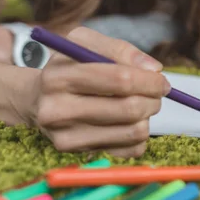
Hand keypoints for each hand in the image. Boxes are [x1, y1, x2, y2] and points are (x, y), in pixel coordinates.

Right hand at [22, 27, 170, 157]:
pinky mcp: (79, 155)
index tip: (161, 79)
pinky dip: (139, 135)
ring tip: (141, 104)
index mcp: (58, 77)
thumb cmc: (70, 67)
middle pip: (129, 109)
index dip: (149, 80)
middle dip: (153, 98)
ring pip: (134, 131)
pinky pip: (131, 150)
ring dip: (148, 116)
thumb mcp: (85, 44)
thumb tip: (154, 69)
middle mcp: (57, 111)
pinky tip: (128, 122)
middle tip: (157, 92)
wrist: (38, 99)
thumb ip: (120, 49)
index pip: (120, 80)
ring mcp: (66, 138)